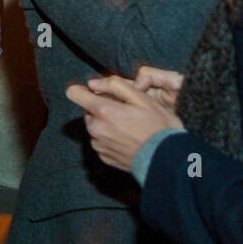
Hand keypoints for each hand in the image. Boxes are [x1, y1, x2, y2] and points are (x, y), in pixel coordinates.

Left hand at [67, 72, 183, 172]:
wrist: (168, 160)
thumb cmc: (159, 127)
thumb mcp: (143, 98)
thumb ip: (115, 85)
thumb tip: (92, 83)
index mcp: (103, 111)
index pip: (74, 93)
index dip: (85, 90)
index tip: (97, 93)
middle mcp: (95, 128)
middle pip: (88, 110)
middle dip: (103, 108)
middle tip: (126, 113)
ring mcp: (98, 145)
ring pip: (95, 126)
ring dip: (106, 124)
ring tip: (130, 128)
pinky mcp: (104, 157)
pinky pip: (101, 142)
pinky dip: (110, 139)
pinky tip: (128, 140)